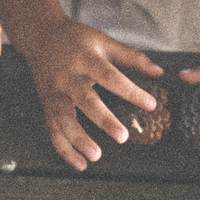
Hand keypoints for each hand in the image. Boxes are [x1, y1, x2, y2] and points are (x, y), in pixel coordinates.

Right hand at [14, 16, 164, 170]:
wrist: (39, 34)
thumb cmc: (76, 38)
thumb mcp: (104, 41)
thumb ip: (132, 57)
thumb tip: (160, 72)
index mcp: (86, 60)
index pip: (110, 77)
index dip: (130, 91)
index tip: (151, 104)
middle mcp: (68, 77)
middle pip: (85, 100)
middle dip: (103, 120)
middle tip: (122, 136)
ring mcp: (55, 93)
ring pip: (64, 119)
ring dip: (78, 139)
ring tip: (95, 156)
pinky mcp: (47, 104)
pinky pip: (53, 130)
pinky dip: (64, 149)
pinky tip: (80, 164)